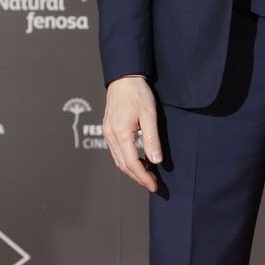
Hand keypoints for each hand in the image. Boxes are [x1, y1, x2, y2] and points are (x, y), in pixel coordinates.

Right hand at [102, 76, 162, 191]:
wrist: (124, 78)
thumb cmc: (138, 93)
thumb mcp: (150, 115)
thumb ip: (152, 139)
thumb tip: (156, 161)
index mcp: (121, 133)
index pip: (132, 163)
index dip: (144, 177)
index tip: (155, 186)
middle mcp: (111, 136)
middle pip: (123, 165)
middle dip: (138, 178)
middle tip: (153, 185)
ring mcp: (107, 133)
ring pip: (119, 160)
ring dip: (133, 170)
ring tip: (149, 175)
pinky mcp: (109, 130)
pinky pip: (117, 152)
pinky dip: (128, 160)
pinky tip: (139, 160)